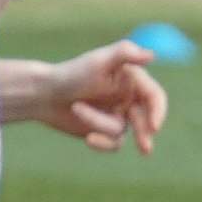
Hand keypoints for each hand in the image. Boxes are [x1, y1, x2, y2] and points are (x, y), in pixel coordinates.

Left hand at [43, 49, 167, 152]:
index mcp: (132, 80)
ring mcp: (118, 116)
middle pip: (146, 119)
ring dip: (99, 123)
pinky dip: (102, 142)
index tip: (154, 127)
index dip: (158, 111)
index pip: (154, 97)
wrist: (43, 94)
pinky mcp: (106, 131)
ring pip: (122, 131)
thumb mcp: (98, 61)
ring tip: (77, 108)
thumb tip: (151, 55)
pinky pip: (114, 143)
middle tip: (145, 148)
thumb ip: (125, 53)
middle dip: (144, 133)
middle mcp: (128, 98)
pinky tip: (88, 139)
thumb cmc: (71, 73)